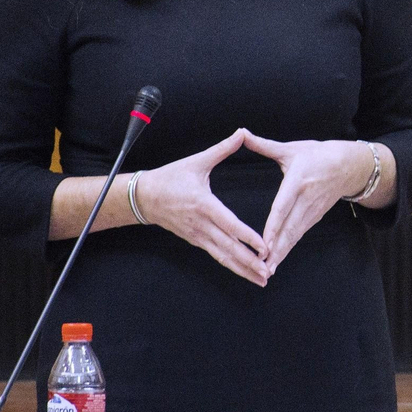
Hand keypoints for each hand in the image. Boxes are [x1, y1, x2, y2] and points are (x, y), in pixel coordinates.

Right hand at [134, 129, 269, 285]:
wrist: (143, 196)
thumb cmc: (171, 177)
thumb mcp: (197, 161)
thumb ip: (222, 149)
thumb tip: (242, 132)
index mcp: (204, 204)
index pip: (229, 224)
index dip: (247, 237)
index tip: (263, 247)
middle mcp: (201, 224)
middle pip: (228, 247)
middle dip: (249, 262)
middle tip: (268, 272)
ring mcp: (197, 235)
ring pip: (223, 256)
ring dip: (243, 269)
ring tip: (262, 279)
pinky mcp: (195, 240)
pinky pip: (216, 255)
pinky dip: (232, 265)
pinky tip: (246, 273)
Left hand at [242, 132, 368, 275]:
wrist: (349, 166)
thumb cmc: (317, 155)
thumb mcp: (292, 149)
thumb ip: (264, 145)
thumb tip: (241, 133)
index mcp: (298, 181)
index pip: (283, 207)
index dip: (273, 226)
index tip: (263, 242)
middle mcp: (306, 199)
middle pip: (289, 228)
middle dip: (276, 249)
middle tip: (262, 266)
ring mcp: (312, 210)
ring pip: (294, 235)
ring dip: (281, 253)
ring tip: (267, 270)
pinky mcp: (315, 217)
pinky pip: (299, 235)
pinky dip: (288, 249)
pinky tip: (277, 261)